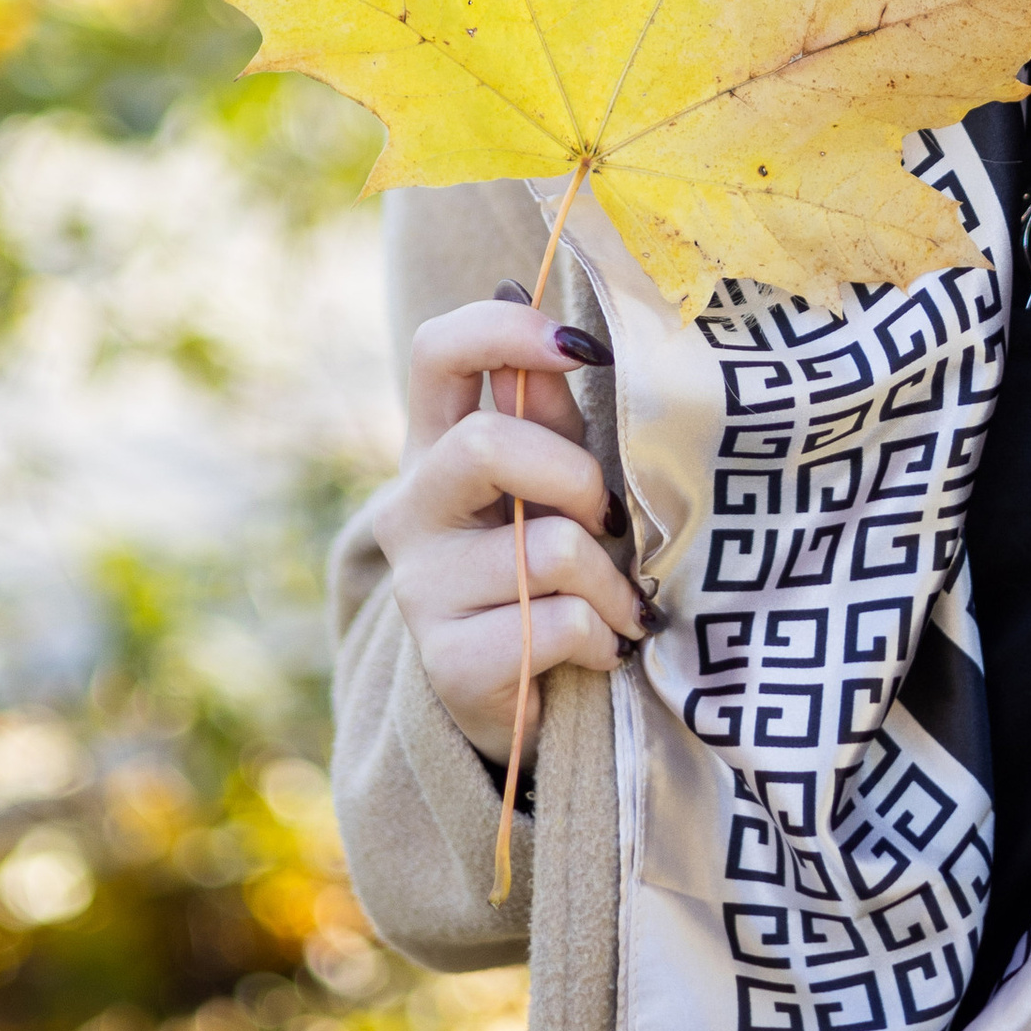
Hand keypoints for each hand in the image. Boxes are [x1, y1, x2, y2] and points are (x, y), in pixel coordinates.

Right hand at [369, 288, 648, 772]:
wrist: (522, 700)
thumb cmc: (550, 568)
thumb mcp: (556, 485)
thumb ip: (555, 419)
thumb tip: (567, 337)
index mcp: (437, 445)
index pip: (438, 352)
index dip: (506, 329)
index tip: (582, 350)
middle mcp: (411, 508)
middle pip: (486, 444)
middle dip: (577, 478)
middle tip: (608, 520)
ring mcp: (421, 587)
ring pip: (549, 549)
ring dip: (613, 580)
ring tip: (619, 604)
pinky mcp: (447, 661)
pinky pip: (560, 622)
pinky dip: (605, 635)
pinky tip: (601, 648)